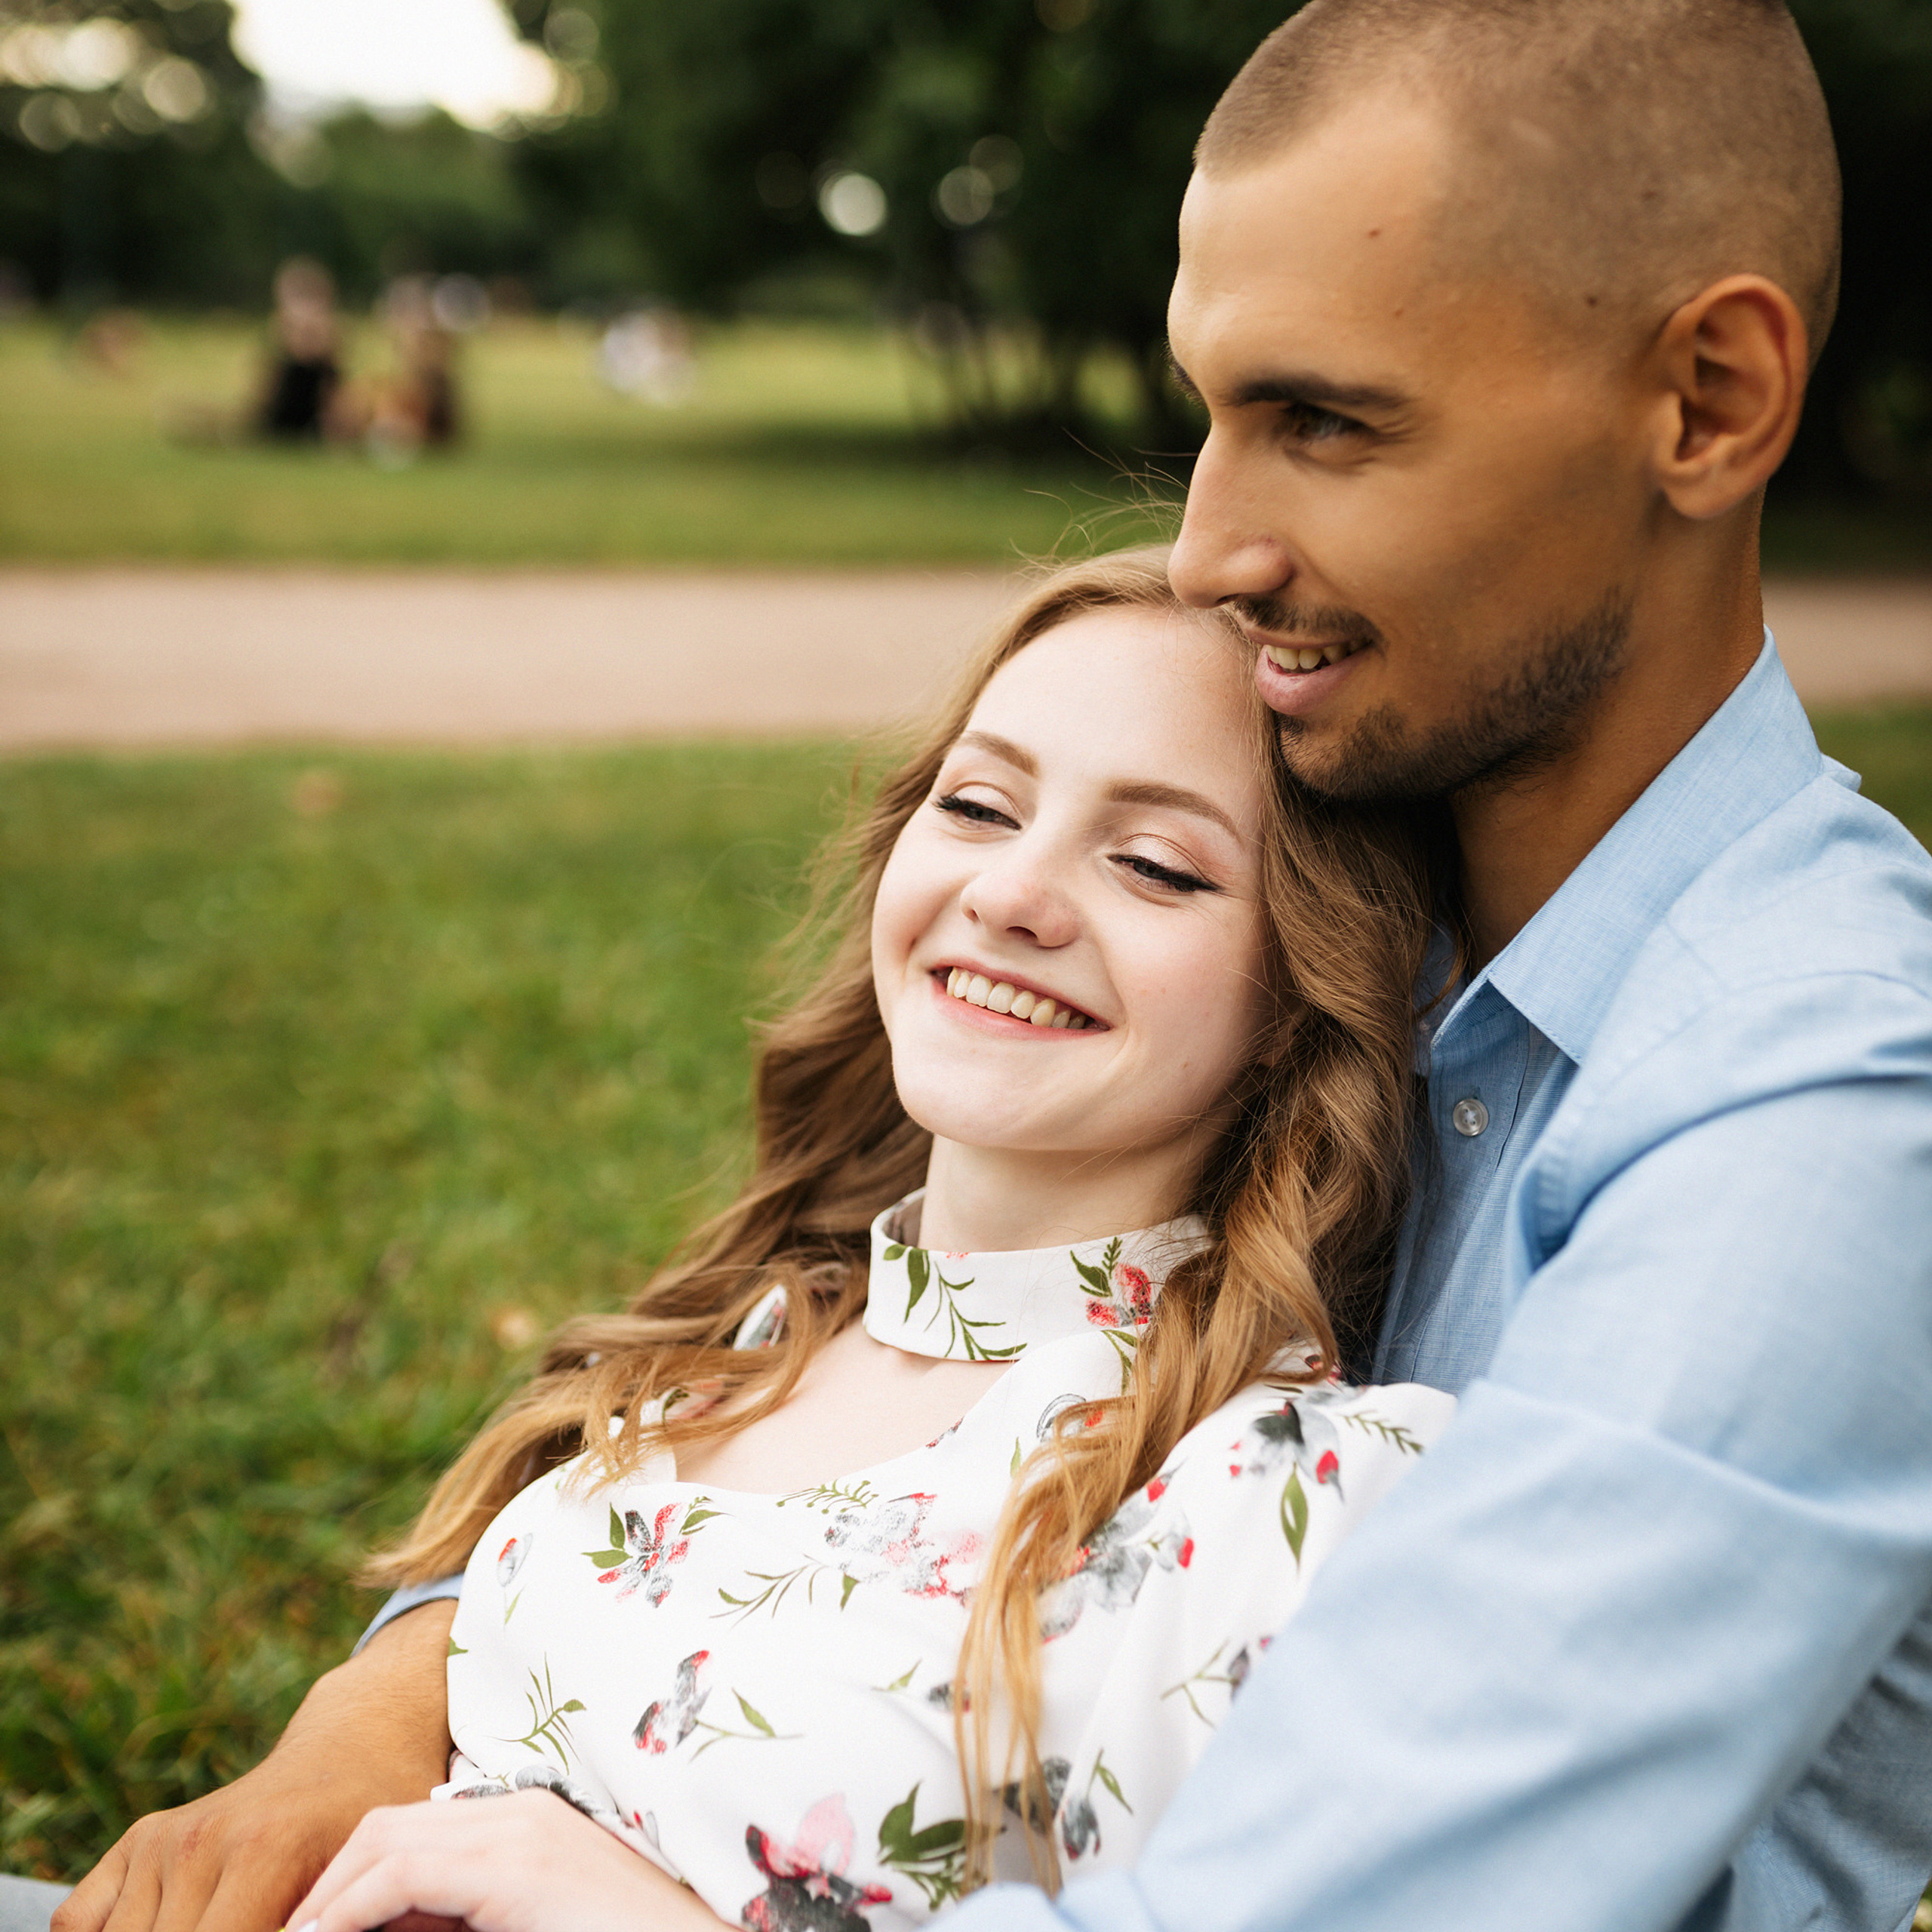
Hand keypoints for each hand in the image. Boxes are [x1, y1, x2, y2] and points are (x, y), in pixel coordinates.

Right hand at [53, 1601, 457, 1931]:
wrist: (354, 1748)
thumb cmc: (376, 1823)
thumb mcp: (379, 1873)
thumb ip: (344, 1920)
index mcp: (265, 1853)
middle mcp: (201, 1843)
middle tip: (250, 1927)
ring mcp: (162, 1841)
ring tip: (226, 1921)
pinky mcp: (139, 1842)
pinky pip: (79, 1923)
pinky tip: (161, 1928)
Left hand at [287, 1789, 729, 1931]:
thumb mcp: (523, 1926)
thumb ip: (463, 1919)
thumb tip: (386, 1924)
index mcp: (525, 1828)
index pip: (409, 1832)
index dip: (347, 1885)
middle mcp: (519, 1813)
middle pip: (385, 1825)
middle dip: (324, 1885)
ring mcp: (520, 1831)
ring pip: (383, 1838)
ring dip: (324, 1899)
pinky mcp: (518, 1866)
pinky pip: (401, 1874)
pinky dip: (347, 1911)